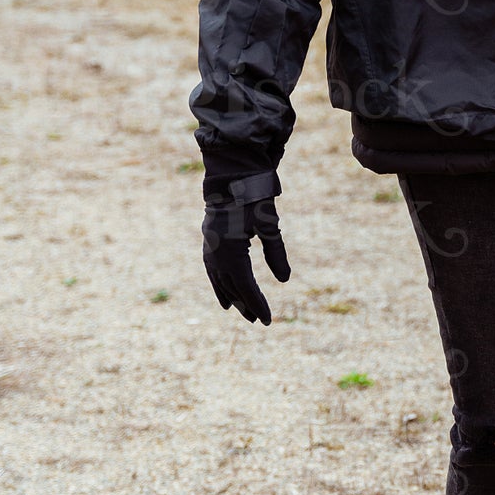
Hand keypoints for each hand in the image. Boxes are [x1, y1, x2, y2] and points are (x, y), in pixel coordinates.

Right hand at [202, 171, 290, 324]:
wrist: (232, 174)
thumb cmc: (254, 198)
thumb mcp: (269, 225)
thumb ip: (276, 253)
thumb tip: (284, 279)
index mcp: (230, 250)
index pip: (244, 285)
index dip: (256, 303)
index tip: (267, 319)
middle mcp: (216, 251)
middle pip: (231, 286)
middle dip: (245, 304)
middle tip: (259, 320)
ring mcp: (210, 246)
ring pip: (219, 279)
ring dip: (231, 296)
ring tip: (241, 312)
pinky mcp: (210, 240)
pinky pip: (212, 269)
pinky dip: (218, 283)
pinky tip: (224, 293)